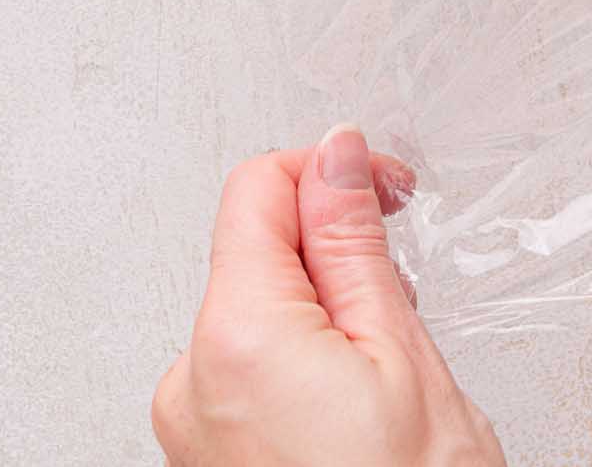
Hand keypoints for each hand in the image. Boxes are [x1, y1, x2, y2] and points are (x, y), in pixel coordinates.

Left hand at [152, 127, 504, 465]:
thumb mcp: (401, 354)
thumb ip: (353, 243)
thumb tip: (336, 154)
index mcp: (235, 337)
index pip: (258, 187)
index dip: (333, 171)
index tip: (386, 190)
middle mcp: (191, 379)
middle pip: (257, 249)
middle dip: (333, 251)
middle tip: (401, 296)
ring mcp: (192, 426)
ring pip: (259, 309)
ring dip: (323, 310)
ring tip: (384, 371)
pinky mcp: (206, 458)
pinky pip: (249, 367)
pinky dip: (303, 360)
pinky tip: (354, 405)